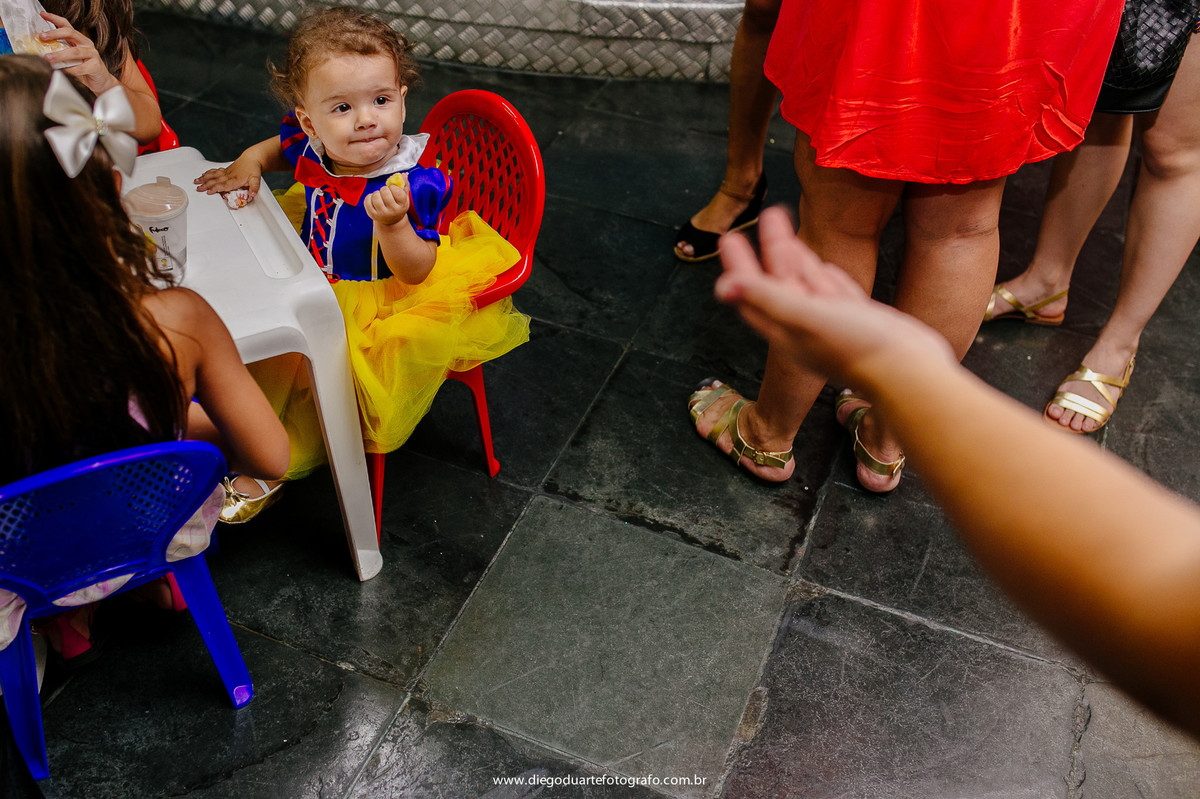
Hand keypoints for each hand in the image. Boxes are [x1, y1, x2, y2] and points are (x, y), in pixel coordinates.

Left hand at [38, 11, 118, 95]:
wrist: (100, 81)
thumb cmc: (83, 68)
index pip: (66, 25)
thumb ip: (59, 51)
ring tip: (48, 58)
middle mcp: (86, 44)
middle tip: (42, 37)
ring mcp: (92, 54)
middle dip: (55, 33)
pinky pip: (81, 68)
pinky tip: (62, 71)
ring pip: (75, 51)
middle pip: (71, 33)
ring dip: (60, 55)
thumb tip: (39, 49)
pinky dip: (70, 70)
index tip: (43, 15)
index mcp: (79, 39)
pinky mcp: (96, 66)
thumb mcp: (70, 57)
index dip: (54, 18)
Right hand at [194, 153, 262, 199]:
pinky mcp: (225, 170)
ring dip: (204, 178)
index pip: (223, 185)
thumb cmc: (254, 169)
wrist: (252, 158)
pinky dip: (208, 173)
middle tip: (198, 188)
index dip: (215, 188)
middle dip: (206, 185)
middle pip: (215, 181)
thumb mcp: (256, 179)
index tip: (209, 192)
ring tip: (196, 181)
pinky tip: (203, 175)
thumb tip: (253, 194)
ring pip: (213, 175)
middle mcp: (229, 176)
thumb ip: (254, 187)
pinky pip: (215, 171)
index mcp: (235, 180)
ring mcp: (226, 172)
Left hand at [364, 183, 409, 226]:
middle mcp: (392, 212)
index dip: (393, 187)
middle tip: (386, 192)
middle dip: (384, 189)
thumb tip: (403, 174)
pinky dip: (369, 197)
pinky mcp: (372, 214)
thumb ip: (405, 185)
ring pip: (375, 196)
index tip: (393, 189)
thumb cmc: (398, 205)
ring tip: (380, 196)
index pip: (397, 192)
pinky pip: (367, 200)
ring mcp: (381, 214)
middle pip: (385, 192)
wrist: (391, 221)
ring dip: (377, 193)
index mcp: (402, 206)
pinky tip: (374, 199)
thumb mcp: (404, 197)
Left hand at [715, 206, 952, 385]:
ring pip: (808, 283)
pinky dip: (825, 276)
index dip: (739, 267)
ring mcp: (835, 323)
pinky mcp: (861, 320)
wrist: (910, 373)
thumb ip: (768, 299)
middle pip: (780, 281)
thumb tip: (722, 287)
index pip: (753, 293)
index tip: (730, 237)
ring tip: (790, 229)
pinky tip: (823, 265)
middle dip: (771, 248)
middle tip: (768, 213)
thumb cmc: (858, 346)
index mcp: (788, 328)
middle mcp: (807, 326)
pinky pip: (835, 293)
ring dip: (797, 255)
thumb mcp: (806, 317)